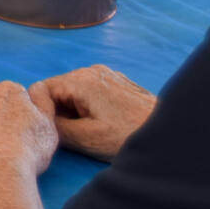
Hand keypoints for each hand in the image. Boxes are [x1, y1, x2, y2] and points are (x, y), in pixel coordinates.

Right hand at [29, 65, 155, 162]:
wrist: (171, 134)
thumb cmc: (126, 136)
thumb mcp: (84, 138)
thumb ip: (54, 125)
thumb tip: (38, 116)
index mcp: (80, 80)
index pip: (42, 89)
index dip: (43, 111)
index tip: (54, 130)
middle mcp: (91, 70)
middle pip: (59, 89)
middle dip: (60, 111)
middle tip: (74, 134)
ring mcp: (108, 74)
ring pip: (75, 90)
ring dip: (76, 109)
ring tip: (93, 130)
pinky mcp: (120, 82)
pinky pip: (93, 90)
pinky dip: (91, 105)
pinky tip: (107, 122)